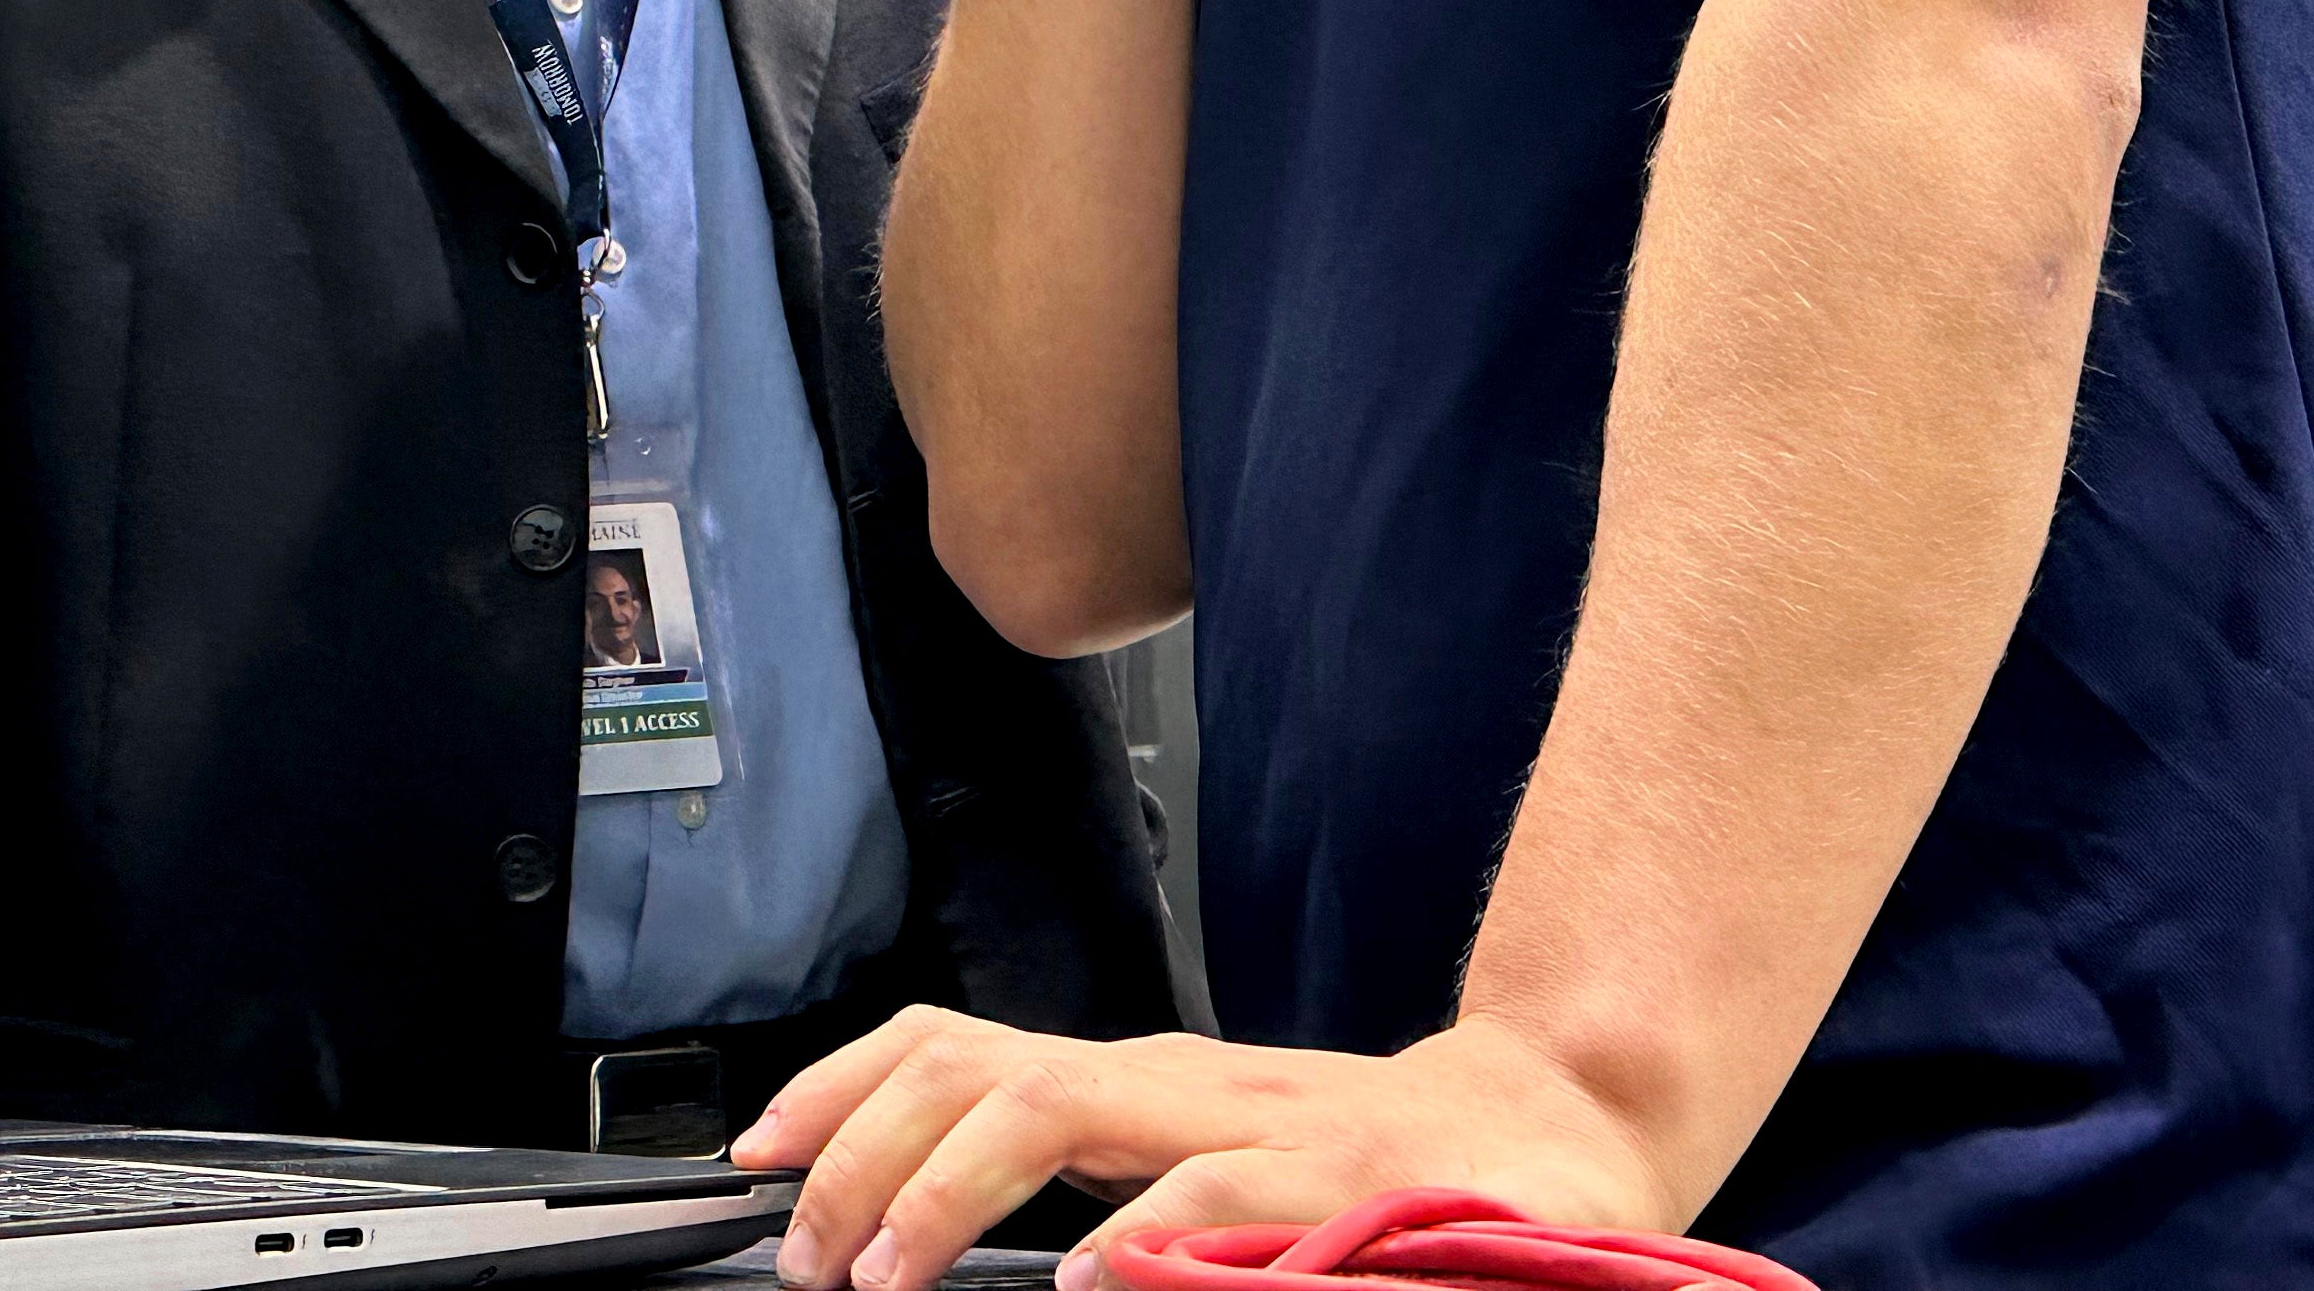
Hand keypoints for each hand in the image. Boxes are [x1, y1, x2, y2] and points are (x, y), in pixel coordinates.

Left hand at [735, 1010, 1676, 1289]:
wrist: (1558, 1131)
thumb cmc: (1362, 1170)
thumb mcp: (1199, 1161)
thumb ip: (1095, 1176)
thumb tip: (947, 1225)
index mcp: (1132, 1080)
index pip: (948, 1047)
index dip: (839, 1089)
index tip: (755, 1154)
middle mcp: (1173, 1082)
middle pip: (973, 1070)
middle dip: (866, 1151)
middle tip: (812, 1250)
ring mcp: (1251, 1123)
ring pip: (1060, 1109)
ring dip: (958, 1189)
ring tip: (895, 1265)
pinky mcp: (1340, 1180)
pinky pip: (1219, 1199)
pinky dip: (1145, 1237)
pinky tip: (1095, 1278)